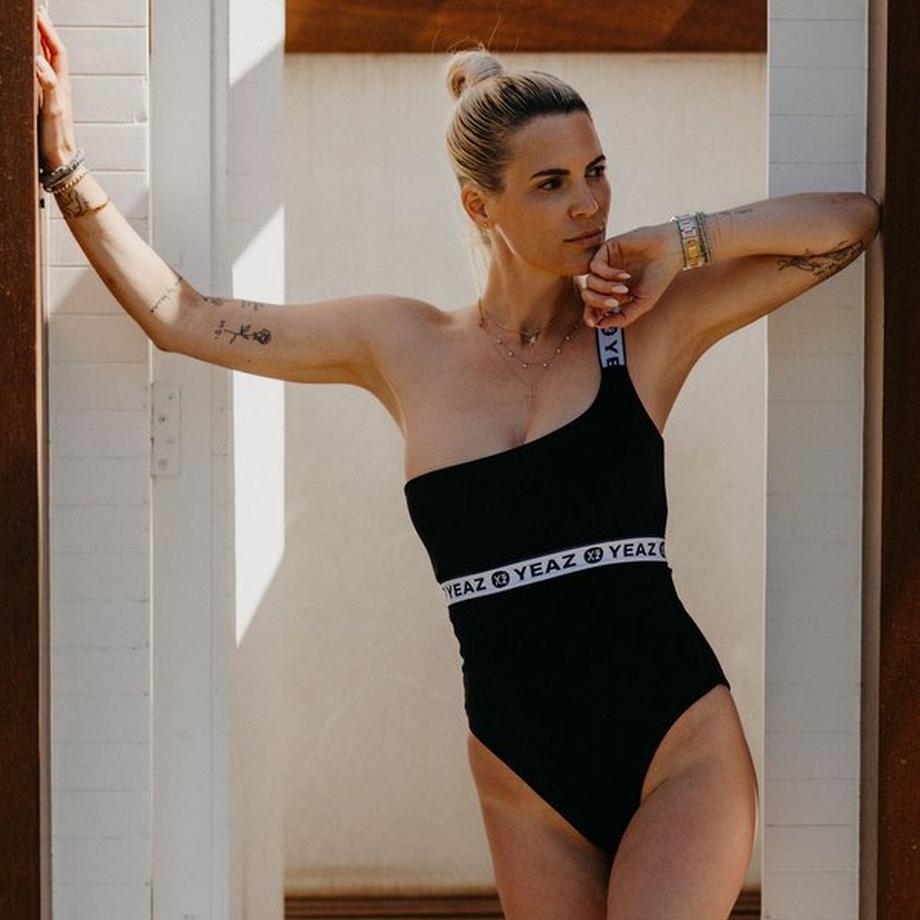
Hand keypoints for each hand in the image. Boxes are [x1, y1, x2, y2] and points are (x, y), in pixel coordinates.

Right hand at [35, 6, 77, 171]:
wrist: (60, 161)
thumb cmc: (58, 139)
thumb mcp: (53, 110)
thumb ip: (48, 85)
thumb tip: (40, 61)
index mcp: (62, 84)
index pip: (57, 50)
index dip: (48, 31)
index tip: (38, 13)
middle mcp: (58, 85)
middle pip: (53, 52)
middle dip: (44, 31)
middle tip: (34, 13)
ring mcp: (51, 93)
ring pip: (46, 62)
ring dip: (39, 44)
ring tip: (30, 28)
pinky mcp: (44, 101)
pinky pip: (39, 75)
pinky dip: (33, 61)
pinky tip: (26, 60)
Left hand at [577, 223, 685, 327]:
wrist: (671, 253)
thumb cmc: (659, 278)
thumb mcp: (641, 304)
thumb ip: (622, 317)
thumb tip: (599, 326)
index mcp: (613, 292)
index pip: (592, 305)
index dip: (589, 315)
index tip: (593, 322)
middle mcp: (606, 278)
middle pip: (587, 294)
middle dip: (598, 303)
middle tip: (614, 304)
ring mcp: (606, 263)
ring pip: (590, 281)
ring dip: (606, 288)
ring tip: (624, 288)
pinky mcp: (607, 249)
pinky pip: (595, 265)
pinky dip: (608, 274)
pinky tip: (624, 275)